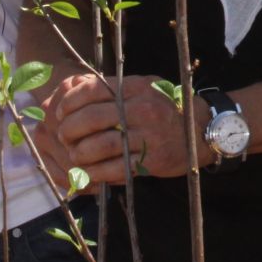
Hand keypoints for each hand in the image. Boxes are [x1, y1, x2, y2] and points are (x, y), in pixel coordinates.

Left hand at [42, 74, 210, 186]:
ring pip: (101, 145)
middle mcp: (141, 108)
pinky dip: (96, 173)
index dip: (69, 102)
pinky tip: (87, 174)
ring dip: (80, 153)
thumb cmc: (165, 107)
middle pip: (91, 118)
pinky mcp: (152, 160)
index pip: (92, 89)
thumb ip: (112, 89)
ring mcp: (148, 135)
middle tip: (62, 136)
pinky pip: (116, 168)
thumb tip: (71, 89)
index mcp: (135, 87)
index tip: (59, 112)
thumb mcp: (142, 88)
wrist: (203, 129)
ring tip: (74, 155)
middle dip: (69, 129)